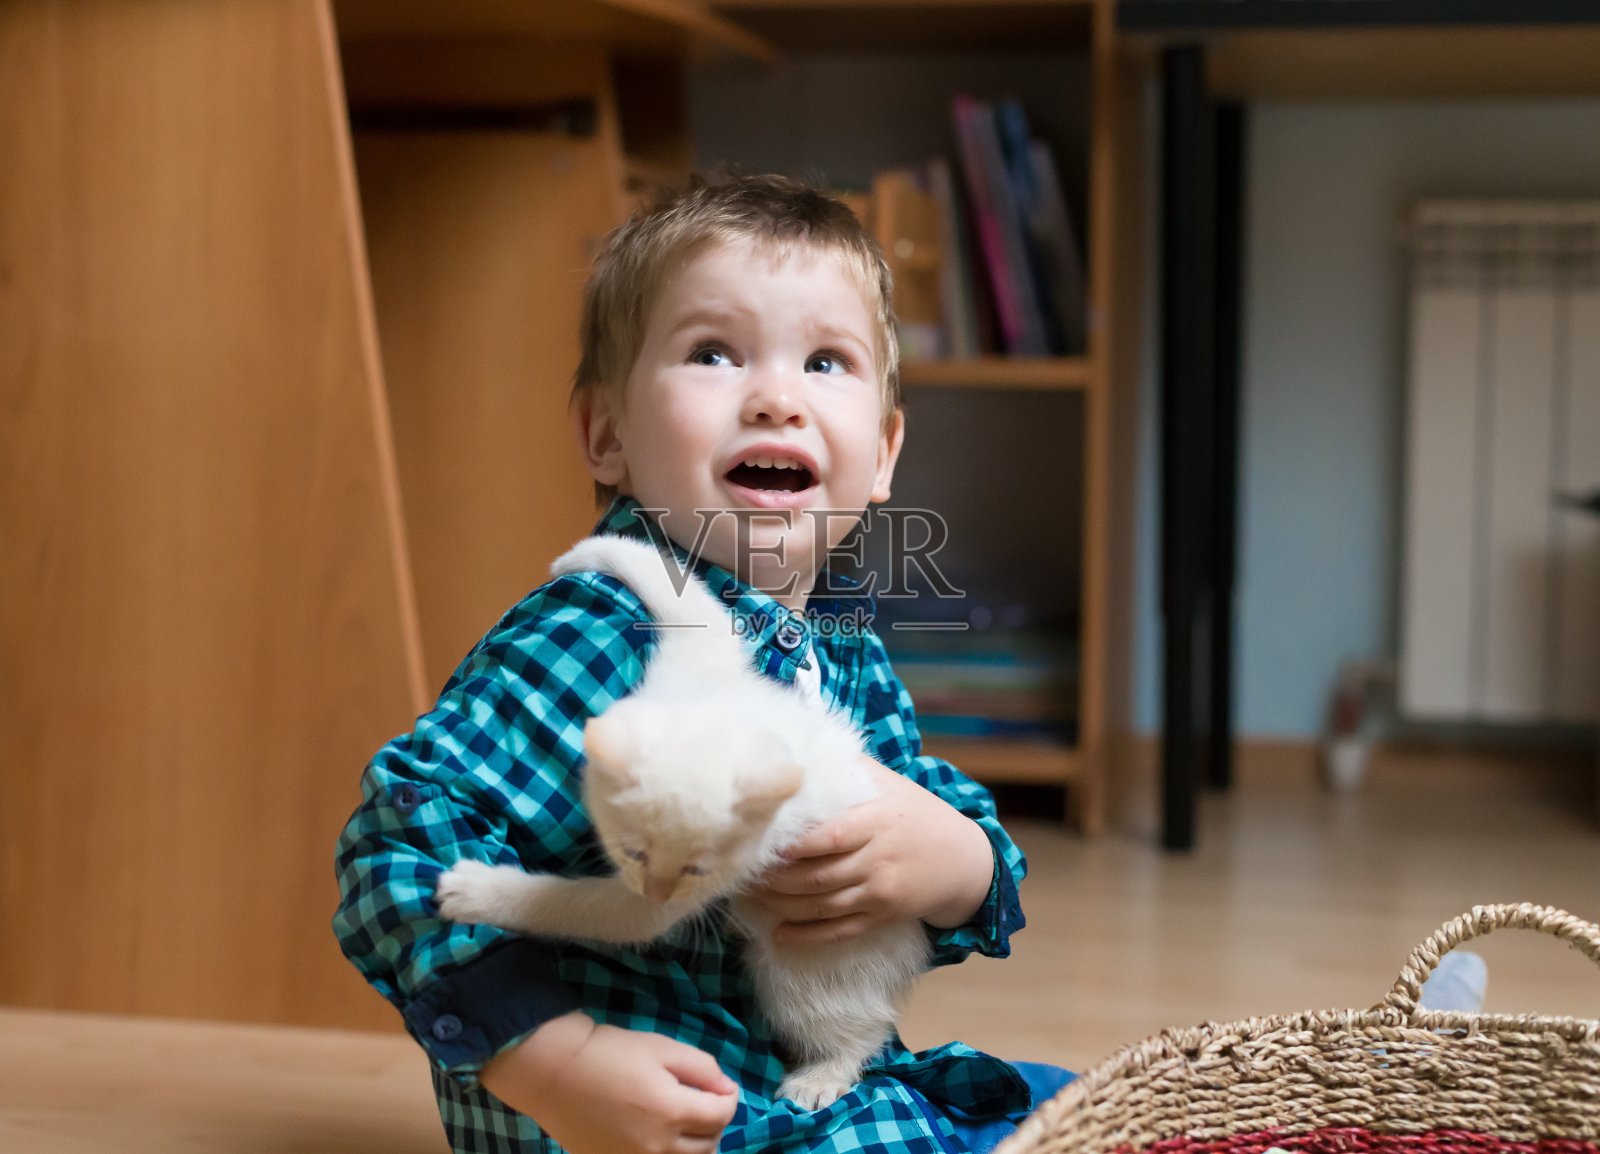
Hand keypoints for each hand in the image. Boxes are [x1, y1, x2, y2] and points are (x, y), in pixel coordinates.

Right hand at [482, 1011, 738, 1153]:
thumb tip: (727, 1089)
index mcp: (674, 1111)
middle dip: (714, 1122)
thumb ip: (702, 1068)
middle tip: (703, 1103)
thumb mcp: (662, 1048)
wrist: (555, 1073)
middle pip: (710, 1145)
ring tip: (684, 1125)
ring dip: (696, 1145)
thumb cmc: (610, 1053)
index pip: (723, 1114)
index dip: (729, 1097)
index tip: (722, 1087)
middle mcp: (660, 1147)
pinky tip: (659, 1139)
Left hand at [747, 758, 994, 945]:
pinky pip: (839, 930)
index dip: (792, 845)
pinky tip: (780, 934)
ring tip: (751, 895)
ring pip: (822, 905)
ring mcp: (880, 892)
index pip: (828, 836)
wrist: (964, 860)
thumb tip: (803, 746)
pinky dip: (807, 935)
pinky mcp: (882, 917)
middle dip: (776, 878)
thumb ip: (850, 769)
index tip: (759, 841)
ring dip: (782, 904)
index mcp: (877, 821)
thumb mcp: (891, 784)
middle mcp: (878, 859)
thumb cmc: (918, 813)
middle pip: (818, 876)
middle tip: (741, 870)